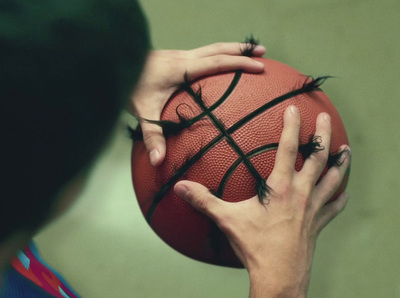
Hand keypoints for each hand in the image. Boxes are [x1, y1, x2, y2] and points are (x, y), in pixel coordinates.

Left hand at [130, 42, 265, 165]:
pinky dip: (217, 54)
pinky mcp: (174, 57)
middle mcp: (183, 57)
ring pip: (212, 47)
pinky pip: (202, 53)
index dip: (239, 64)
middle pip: (219, 49)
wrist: (114, 59)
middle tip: (263, 53)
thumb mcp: (142, 111)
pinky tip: (219, 63)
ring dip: (231, 49)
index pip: (217, 62)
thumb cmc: (128, 85)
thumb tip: (158, 161)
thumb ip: (152, 136)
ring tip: (249, 53)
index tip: (259, 66)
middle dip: (242, 50)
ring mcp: (179, 55)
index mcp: (181, 68)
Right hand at [174, 105, 350, 296]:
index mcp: (280, 188)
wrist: (280, 276)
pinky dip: (340, 198)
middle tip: (324, 117)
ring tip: (346, 149)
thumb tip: (181, 187)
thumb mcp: (227, 219)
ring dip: (340, 162)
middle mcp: (301, 194)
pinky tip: (344, 192)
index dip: (291, 126)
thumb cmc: (255, 247)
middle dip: (322, 134)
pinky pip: (334, 207)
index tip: (293, 109)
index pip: (288, 149)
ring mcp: (313, 208)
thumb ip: (204, 200)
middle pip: (318, 157)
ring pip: (333, 179)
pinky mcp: (318, 224)